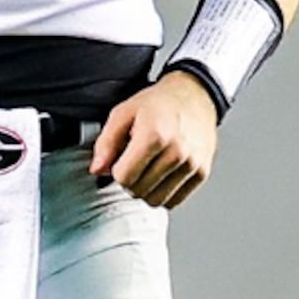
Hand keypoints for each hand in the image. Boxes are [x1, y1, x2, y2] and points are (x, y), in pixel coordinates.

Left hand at [90, 72, 219, 208]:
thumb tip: (97, 169)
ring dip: (146, 190)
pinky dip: (164, 193)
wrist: (194, 96)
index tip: (121, 159)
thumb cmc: (158, 104)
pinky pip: (174, 201)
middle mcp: (177, 152)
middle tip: (134, 162)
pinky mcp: (202, 173)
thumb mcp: (124, 113)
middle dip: (130, 181)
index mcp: (155, 135)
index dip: (116, 170)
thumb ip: (106, 142)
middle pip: (138, 191)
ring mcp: (192, 164)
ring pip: (156, 201)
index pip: (124, 177)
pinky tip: (162, 175)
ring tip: (148, 168)